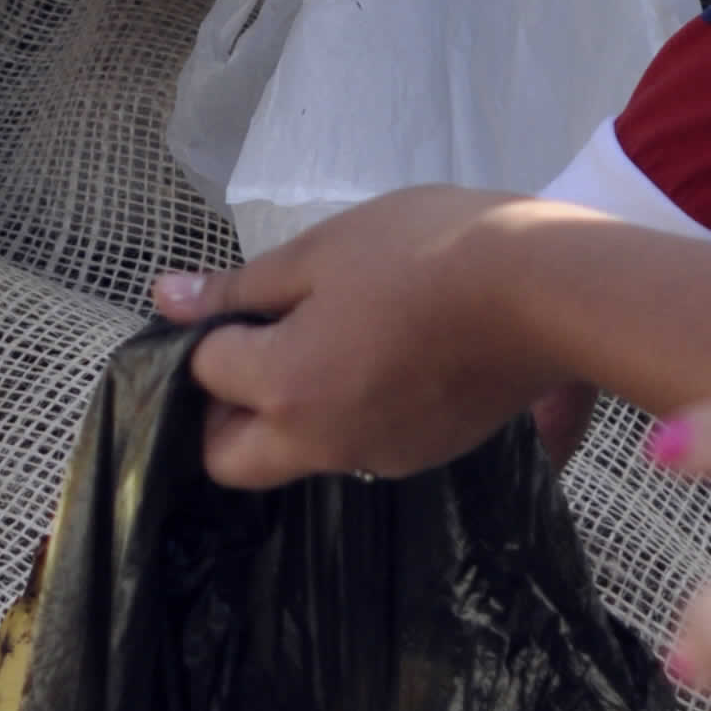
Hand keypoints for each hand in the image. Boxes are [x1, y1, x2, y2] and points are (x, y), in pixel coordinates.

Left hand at [153, 185, 535, 483]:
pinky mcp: (421, 455)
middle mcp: (320, 444)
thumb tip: (165, 300)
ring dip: (290, 411)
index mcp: (284, 388)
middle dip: (225, 411)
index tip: (245, 299)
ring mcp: (375, 459)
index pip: (204, 373)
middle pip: (232, 459)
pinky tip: (386, 352)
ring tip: (336, 335)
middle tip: (262, 343)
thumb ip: (240, 289)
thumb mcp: (319, 252)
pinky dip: (346, 410)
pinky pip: (354, 445)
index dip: (213, 331)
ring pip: (296, 455)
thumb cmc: (423, 250)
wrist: (545, 289)